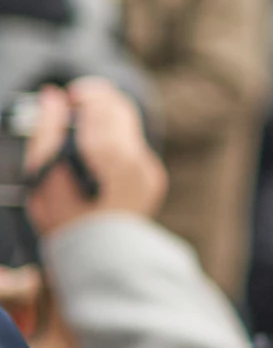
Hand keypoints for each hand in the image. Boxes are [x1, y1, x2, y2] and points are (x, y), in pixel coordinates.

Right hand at [27, 80, 166, 237]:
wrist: (97, 254)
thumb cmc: (61, 214)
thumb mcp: (43, 172)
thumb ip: (48, 129)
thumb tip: (53, 95)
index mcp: (107, 154)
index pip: (104, 102)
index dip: (86, 93)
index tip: (69, 98)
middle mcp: (134, 157)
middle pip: (121, 109)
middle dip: (98, 104)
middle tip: (74, 112)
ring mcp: (147, 168)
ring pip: (129, 127)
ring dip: (107, 125)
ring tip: (82, 141)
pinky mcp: (154, 177)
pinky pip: (135, 149)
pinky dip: (117, 146)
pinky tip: (97, 164)